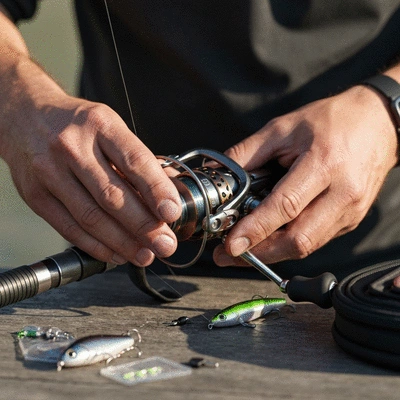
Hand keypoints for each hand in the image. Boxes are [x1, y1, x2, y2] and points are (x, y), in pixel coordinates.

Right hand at [2, 95, 180, 265]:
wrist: (25, 116)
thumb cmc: (77, 125)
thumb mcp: (111, 128)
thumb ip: (138, 160)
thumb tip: (170, 193)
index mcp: (101, 125)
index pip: (135, 161)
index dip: (157, 190)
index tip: (173, 213)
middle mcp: (73, 147)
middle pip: (112, 196)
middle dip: (144, 226)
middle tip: (165, 244)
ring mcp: (50, 172)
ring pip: (91, 217)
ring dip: (123, 242)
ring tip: (145, 255)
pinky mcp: (36, 195)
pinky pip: (69, 228)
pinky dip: (96, 246)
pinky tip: (116, 253)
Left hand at [214, 84, 398, 266]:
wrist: (379, 123)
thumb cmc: (332, 120)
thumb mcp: (283, 128)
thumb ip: (247, 151)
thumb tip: (216, 169)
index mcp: (324, 164)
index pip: (285, 207)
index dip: (256, 230)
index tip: (231, 245)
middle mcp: (342, 193)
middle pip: (299, 239)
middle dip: (260, 253)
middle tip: (230, 254)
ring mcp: (351, 211)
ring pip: (308, 246)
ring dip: (273, 252)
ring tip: (246, 249)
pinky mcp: (352, 219)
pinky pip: (317, 239)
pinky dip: (290, 243)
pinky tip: (272, 238)